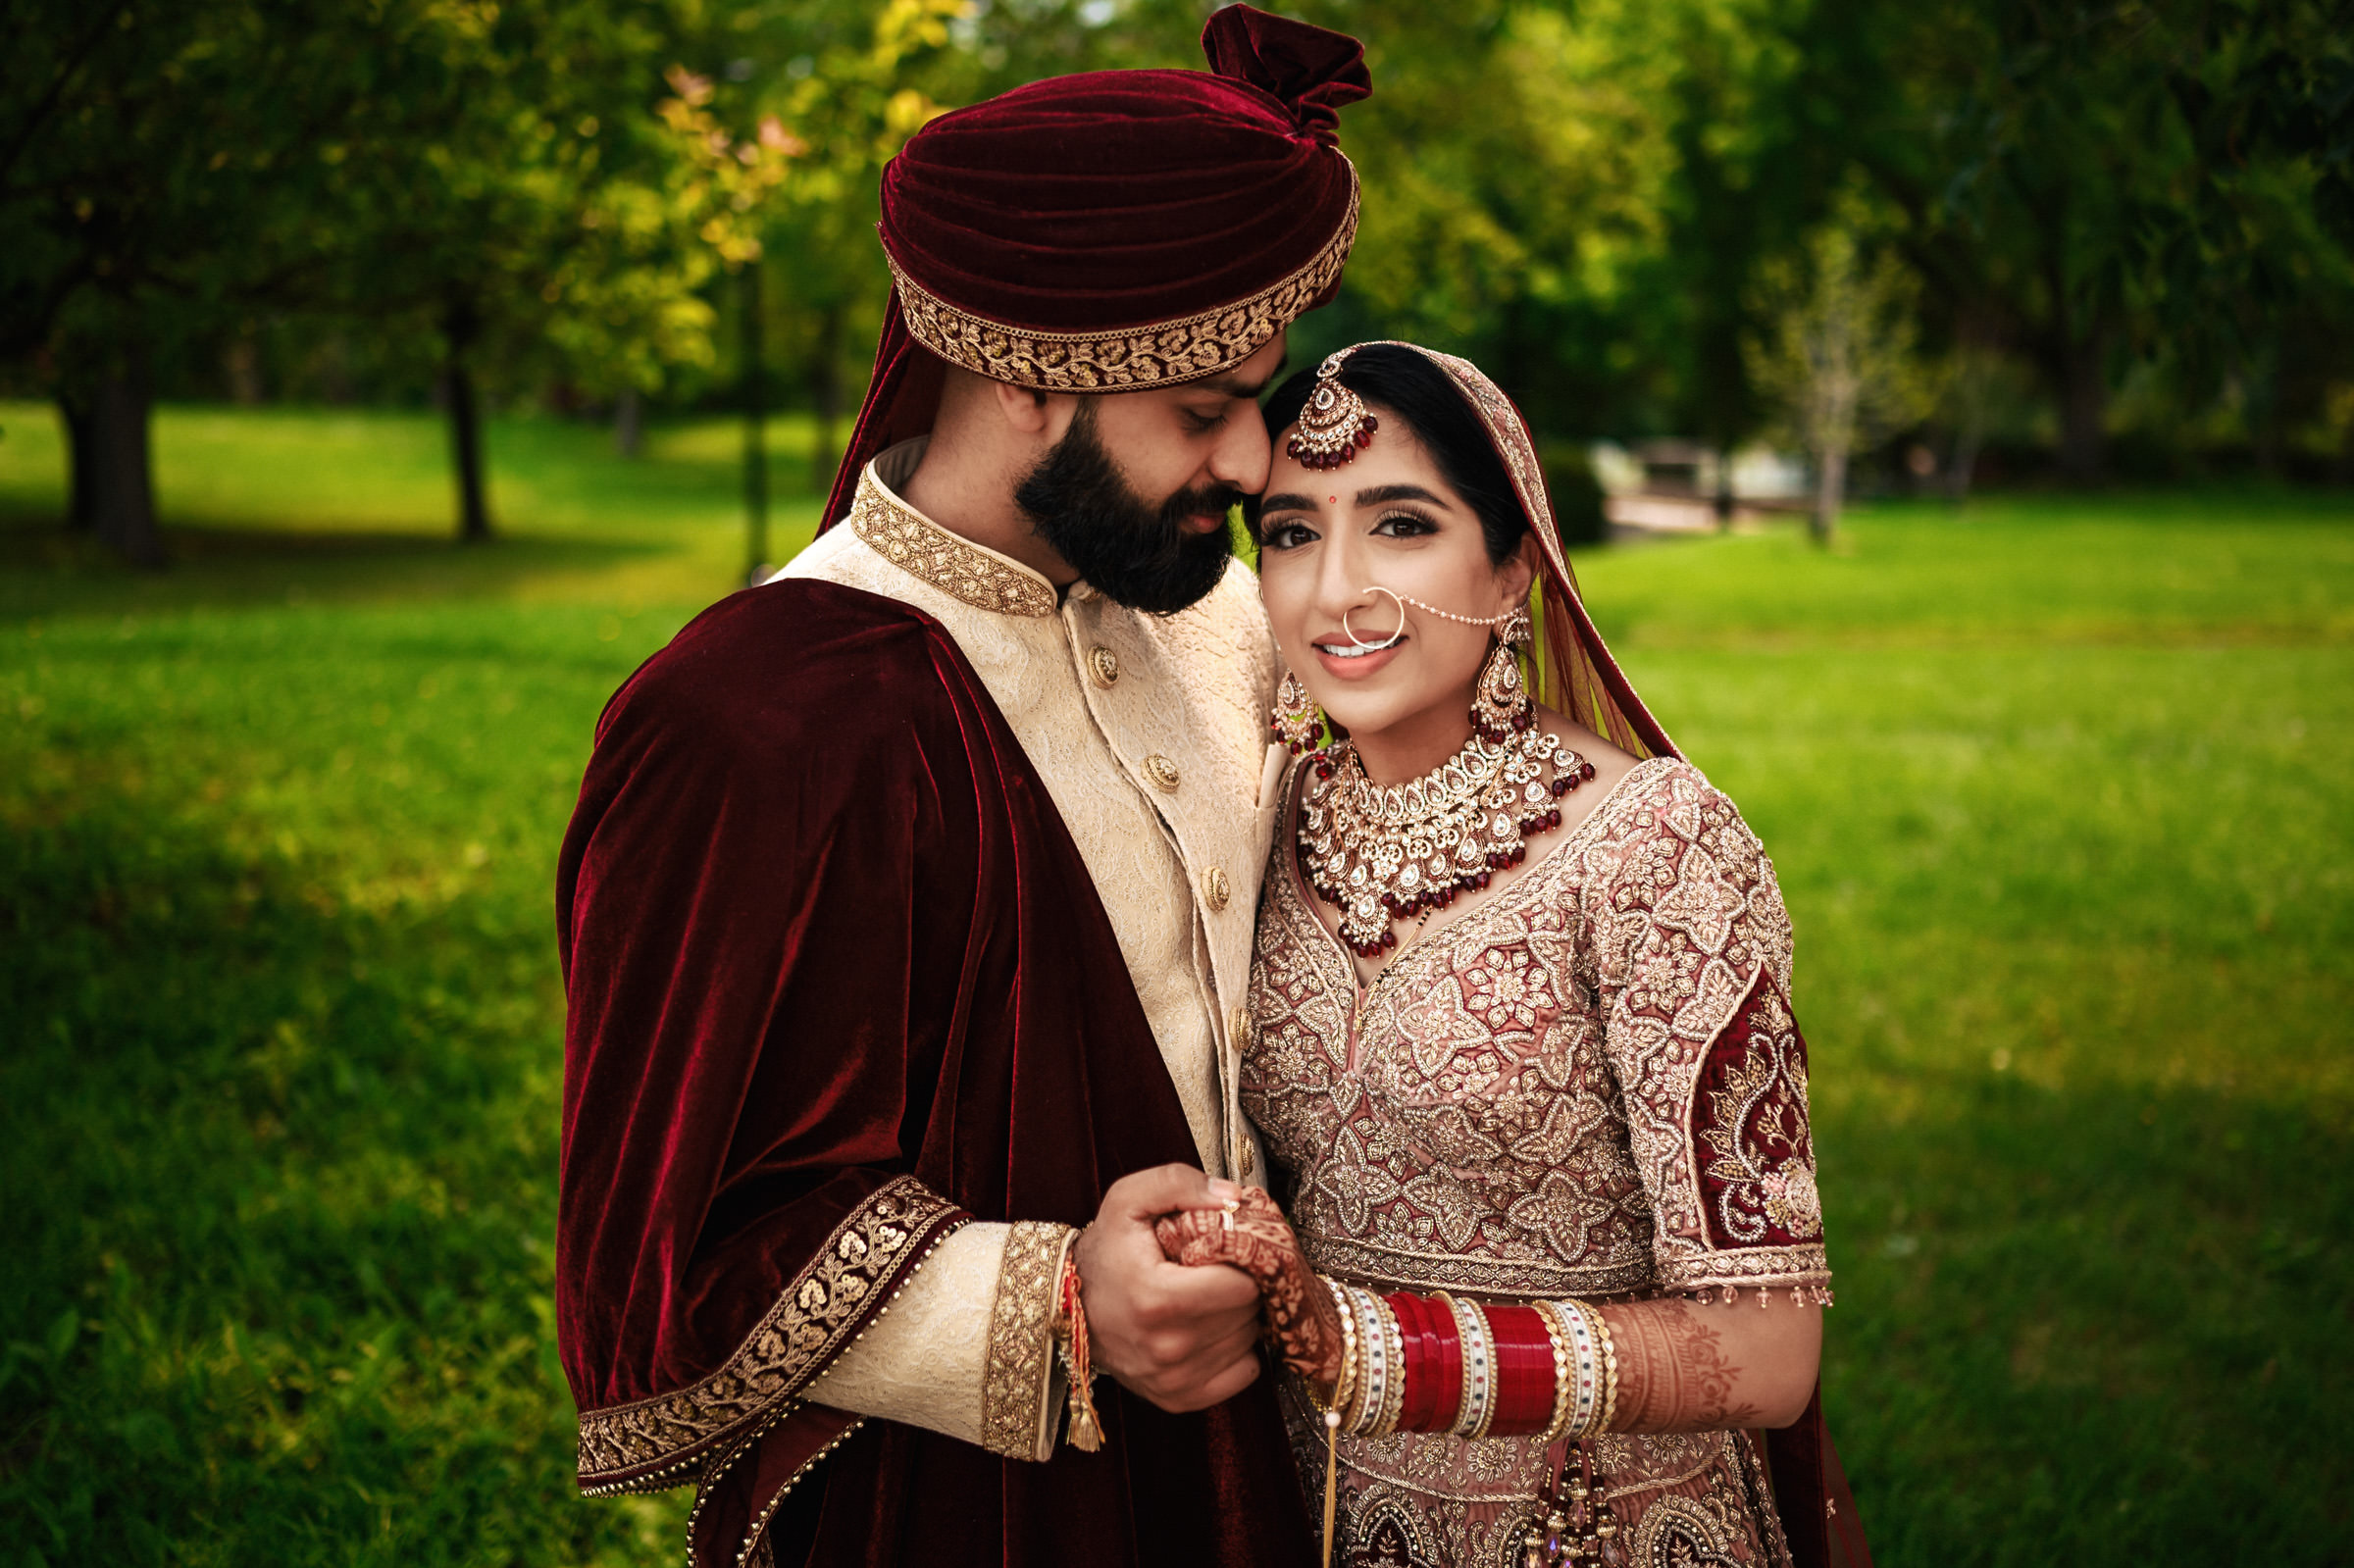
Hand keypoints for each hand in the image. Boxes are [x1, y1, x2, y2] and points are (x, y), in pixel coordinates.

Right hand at [1074, 1165, 1263, 1413]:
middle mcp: (1167, 1348)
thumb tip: (1232, 1198)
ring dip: (1239, 1318)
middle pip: (1248, 1314)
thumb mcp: (1128, 1199)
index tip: (1225, 1250)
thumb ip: (1178, 1183)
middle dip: (1242, 1286)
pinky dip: (1236, 1351)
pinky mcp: (1178, 1398)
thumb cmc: (1105, 1250)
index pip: (1243, 1285)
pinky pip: (1243, 1375)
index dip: (1242, 1260)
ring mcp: (1173, 1379)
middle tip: (1218, 1270)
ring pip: (1249, 1343)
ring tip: (1210, 1297)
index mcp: (1157, 1298)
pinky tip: (1211, 1328)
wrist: (1067, 1305)